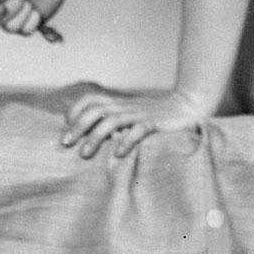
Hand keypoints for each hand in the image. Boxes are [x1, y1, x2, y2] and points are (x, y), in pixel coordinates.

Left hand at [61, 89, 204, 158]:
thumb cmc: (157, 115)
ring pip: (112, 120)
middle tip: (65, 144)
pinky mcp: (156, 123)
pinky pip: (139, 130)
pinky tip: (119, 154)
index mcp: (119, 103)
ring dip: (96, 136)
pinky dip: (127, 140)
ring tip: (85, 154)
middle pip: (95, 111)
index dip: (75, 110)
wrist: (189, 106)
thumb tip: (90, 136)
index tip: (66, 125)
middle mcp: (126, 107)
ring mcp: (140, 114)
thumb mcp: (132, 114)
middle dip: (78, 126)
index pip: (91, 99)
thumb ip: (114, 120)